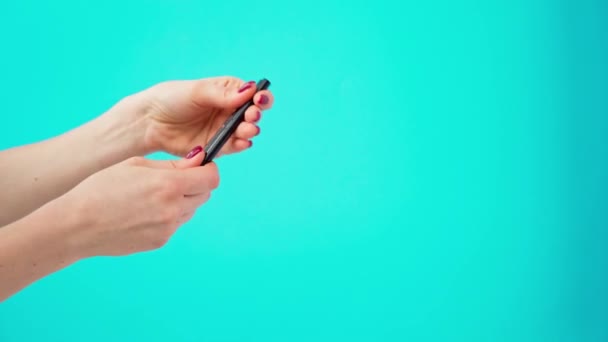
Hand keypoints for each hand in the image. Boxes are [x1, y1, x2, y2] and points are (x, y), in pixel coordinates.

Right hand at [59, 146, 216, 256]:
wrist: (78, 225)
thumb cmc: (102, 188)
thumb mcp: (137, 165)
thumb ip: (173, 164)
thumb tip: (200, 159)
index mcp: (169, 185)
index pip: (211, 178)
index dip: (208, 170)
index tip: (199, 166)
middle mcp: (174, 209)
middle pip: (205, 194)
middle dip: (196, 184)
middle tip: (173, 179)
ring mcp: (168, 228)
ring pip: (191, 210)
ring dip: (182, 200)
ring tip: (152, 196)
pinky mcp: (161, 241)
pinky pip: (176, 224)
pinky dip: (168, 216)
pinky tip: (144, 212)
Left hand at [124, 76, 274, 156]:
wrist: (150, 122)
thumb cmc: (171, 99)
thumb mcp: (197, 92)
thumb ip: (223, 94)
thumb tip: (250, 90)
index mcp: (228, 91)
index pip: (252, 93)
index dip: (261, 97)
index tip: (260, 100)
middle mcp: (229, 110)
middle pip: (253, 113)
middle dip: (256, 115)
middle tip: (251, 116)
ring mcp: (224, 128)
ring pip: (246, 131)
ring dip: (250, 131)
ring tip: (247, 130)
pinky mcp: (217, 145)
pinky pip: (234, 146)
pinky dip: (241, 145)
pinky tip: (242, 143)